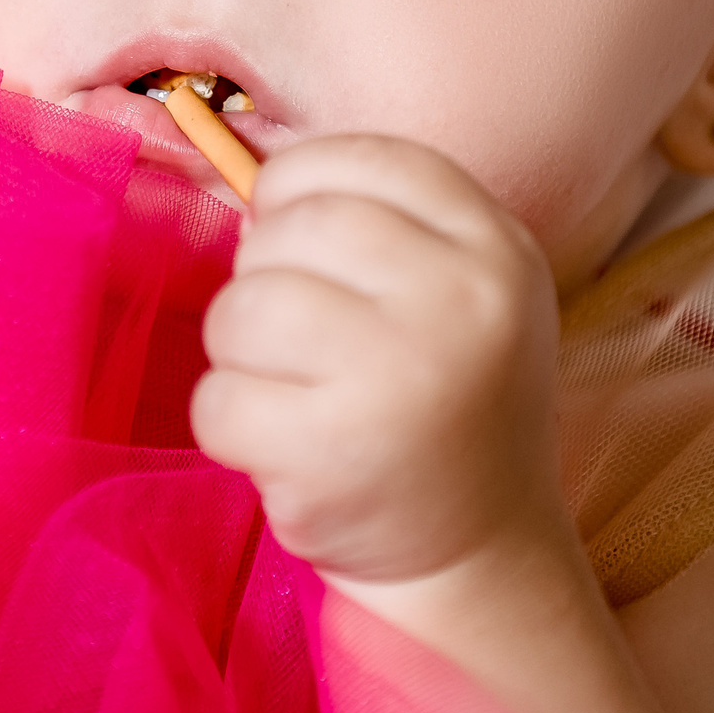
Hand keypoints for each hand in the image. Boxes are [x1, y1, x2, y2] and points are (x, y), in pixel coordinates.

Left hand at [190, 134, 565, 586]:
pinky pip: (217, 400)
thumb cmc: (444, 403)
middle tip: (294, 337)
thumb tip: (248, 183)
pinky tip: (285, 449)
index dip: (300, 184)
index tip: (294, 233)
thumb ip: (378, 224)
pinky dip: (229, 425)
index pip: (362, 159)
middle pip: (292, 227)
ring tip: (292, 393)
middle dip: (264, 274)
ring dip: (239, 354)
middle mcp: (458, 302)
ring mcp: (397, 378)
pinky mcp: (332, 453)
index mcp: (496, 248)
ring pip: (242, 309)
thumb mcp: (460, 291)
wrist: (482, 553)